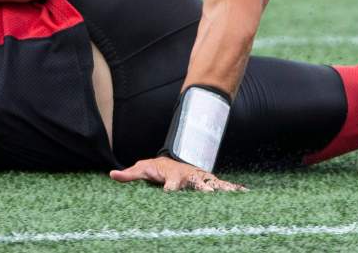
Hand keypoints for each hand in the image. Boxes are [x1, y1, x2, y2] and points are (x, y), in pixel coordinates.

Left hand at [109, 156, 245, 192]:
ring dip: (223, 189)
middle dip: (203, 188)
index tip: (170, 193)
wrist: (175, 162)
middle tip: (209, 194)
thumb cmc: (157, 169)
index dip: (170, 189)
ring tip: (236, 194)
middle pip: (197, 183)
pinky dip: (234, 189)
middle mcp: (189, 177)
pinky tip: (246, 194)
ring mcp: (201, 179)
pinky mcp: (209, 183)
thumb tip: (112, 174)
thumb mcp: (143, 170)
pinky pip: (223, 187)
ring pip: (213, 184)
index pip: (170, 184)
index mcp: (172, 177)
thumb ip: (130, 175)